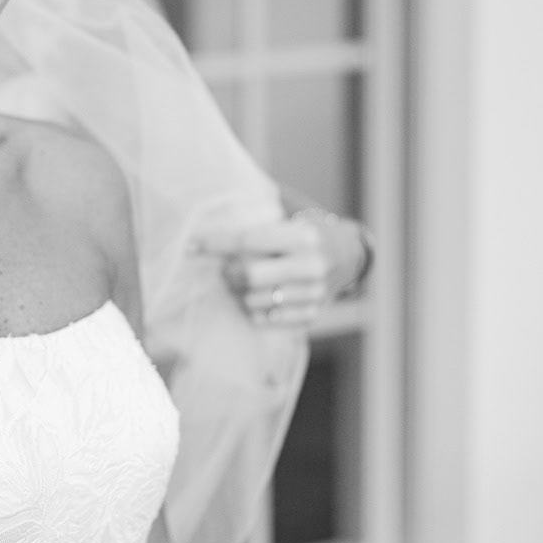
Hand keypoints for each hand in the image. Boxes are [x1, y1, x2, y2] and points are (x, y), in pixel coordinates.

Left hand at [198, 212, 364, 327]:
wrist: (350, 256)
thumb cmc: (309, 235)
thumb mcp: (291, 221)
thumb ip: (256, 232)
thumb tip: (206, 241)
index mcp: (304, 236)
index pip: (248, 240)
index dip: (215, 244)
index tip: (192, 246)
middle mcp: (311, 266)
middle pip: (248, 276)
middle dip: (228, 273)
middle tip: (225, 269)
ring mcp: (313, 294)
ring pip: (253, 301)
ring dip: (238, 293)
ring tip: (243, 283)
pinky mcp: (311, 315)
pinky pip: (265, 320)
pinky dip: (253, 310)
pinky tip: (257, 298)